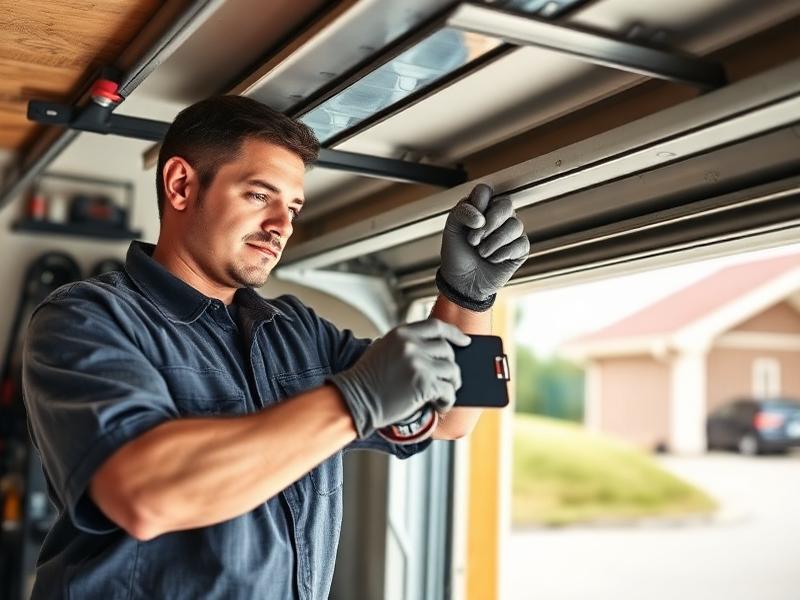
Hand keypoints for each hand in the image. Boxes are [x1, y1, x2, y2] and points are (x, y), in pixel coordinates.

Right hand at [327, 318, 470, 438]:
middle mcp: (411, 345)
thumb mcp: (384, 350)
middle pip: (447, 350)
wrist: (354, 400)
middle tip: (448, 380)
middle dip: (451, 367)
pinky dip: (447, 401)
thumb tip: (438, 355)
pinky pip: (447, 390)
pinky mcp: (423, 384)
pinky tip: (440, 406)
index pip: (436, 326)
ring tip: (442, 396)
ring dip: (451, 385)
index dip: (454, 333)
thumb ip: (407, 346)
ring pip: (452, 371)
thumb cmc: (367, 381)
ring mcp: (418, 363)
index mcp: (401, 333)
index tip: (465, 341)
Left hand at [437, 183, 529, 310]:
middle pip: (505, 205)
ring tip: (481, 253)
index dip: (478, 204)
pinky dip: (502, 254)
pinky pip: (520, 243)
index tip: (470, 222)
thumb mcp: (451, 229)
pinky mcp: (521, 248)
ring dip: (493, 242)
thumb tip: (481, 218)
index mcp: (482, 207)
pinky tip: (493, 259)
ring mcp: (512, 231)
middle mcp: (499, 216)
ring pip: (515, 225)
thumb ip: (462, 213)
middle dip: (489, 224)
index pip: (486, 191)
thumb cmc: (457, 253)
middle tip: (473, 240)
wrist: (462, 281)